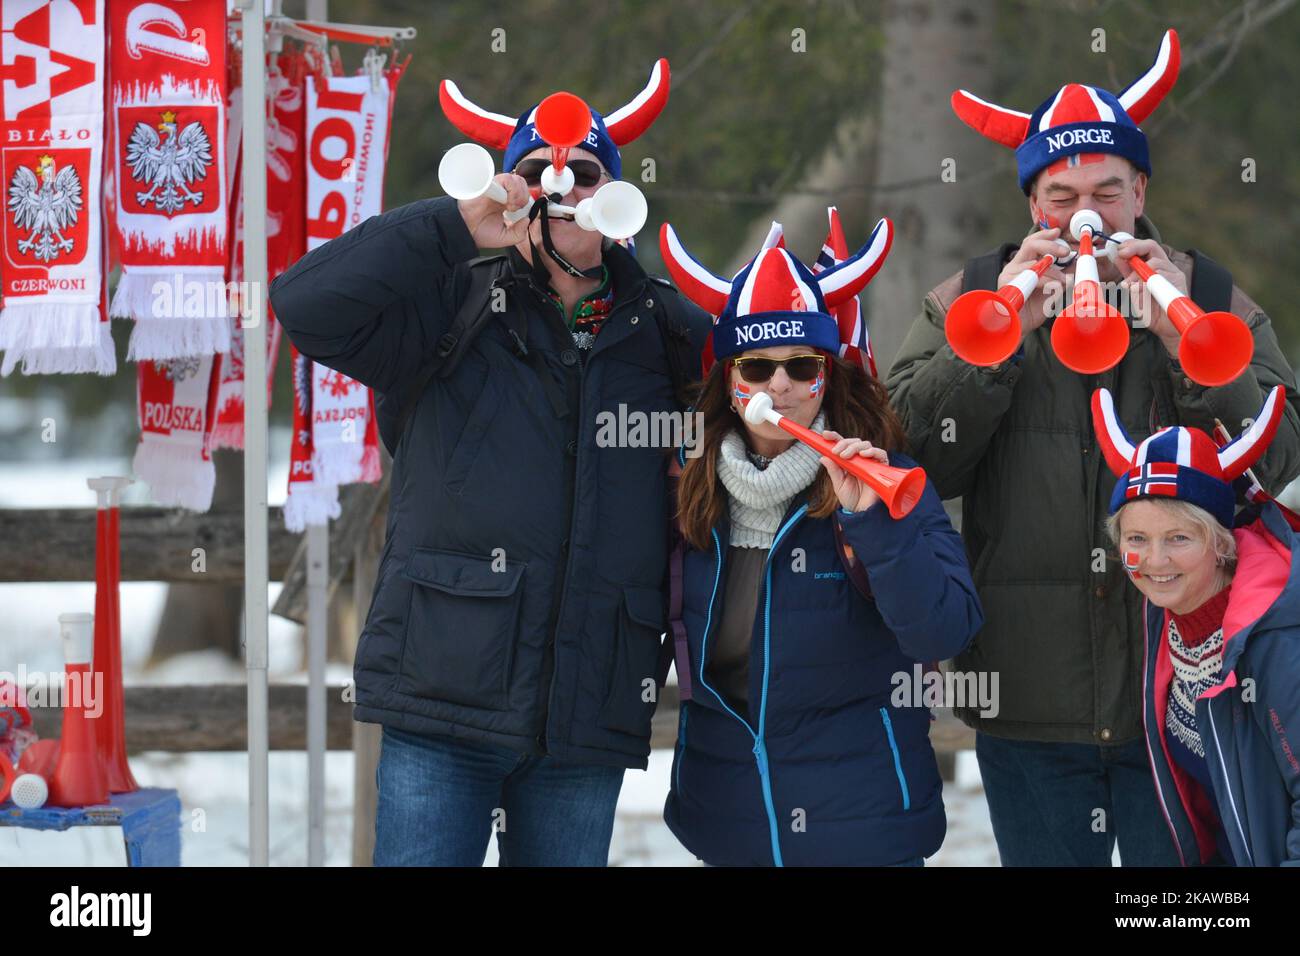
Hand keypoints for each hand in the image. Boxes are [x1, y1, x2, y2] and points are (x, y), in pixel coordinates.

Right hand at [457, 173, 532, 247]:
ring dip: (519, 195)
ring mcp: (497, 188)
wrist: (465, 230)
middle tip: (516, 210)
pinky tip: (507, 202)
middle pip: (523, 185)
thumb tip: (527, 220)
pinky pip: (507, 179)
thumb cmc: (480, 232)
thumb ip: (519, 233)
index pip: (524, 194)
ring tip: (510, 207)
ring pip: (517, 180)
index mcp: (507, 203)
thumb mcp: (505, 238)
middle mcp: (502, 193)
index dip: (528, 203)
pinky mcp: (491, 185)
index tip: (522, 214)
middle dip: (524, 198)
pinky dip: (512, 190)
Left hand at [819, 430, 888, 512]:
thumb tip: (823, 457)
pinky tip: (864, 455)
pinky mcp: (881, 467)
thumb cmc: (851, 500)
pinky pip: (880, 454)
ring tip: (845, 457)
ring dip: (854, 447)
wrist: (862, 513)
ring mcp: (871, 462)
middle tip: (836, 452)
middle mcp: (859, 459)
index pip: (842, 444)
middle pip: (854, 441)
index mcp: (848, 461)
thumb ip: (833, 471)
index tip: (824, 434)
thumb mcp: (838, 485)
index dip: (834, 437)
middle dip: (844, 443)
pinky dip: (872, 451)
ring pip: (865, 444)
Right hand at [996, 228, 1070, 340]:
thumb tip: (1078, 263)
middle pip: (1030, 245)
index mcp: (1023, 263)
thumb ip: (1061, 275)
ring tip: (1065, 281)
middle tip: (1066, 252)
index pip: (1032, 242)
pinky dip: (1048, 282)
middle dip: (1050, 246)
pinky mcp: (1008, 287)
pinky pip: (1033, 279)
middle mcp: (1013, 266)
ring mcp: (1009, 276)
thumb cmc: (1034, 309)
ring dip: (1055, 272)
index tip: (1058, 231)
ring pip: (1035, 265)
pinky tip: (1056, 288)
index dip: (1045, 235)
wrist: (1020, 328)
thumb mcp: (1052, 288)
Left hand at [1112, 238, 1186, 355]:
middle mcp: (1166, 267)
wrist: (1167, 328)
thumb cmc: (1152, 311)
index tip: (1118, 249)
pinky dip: (1146, 282)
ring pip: (1154, 262)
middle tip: (1122, 253)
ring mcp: (1173, 273)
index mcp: (1155, 267)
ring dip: (1137, 272)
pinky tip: (1139, 290)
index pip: (1144, 248)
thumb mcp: (1134, 289)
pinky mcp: (1178, 282)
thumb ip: (1128, 274)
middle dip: (1134, 247)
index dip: (1130, 245)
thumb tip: (1117, 258)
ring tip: (1130, 285)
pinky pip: (1161, 276)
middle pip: (1152, 246)